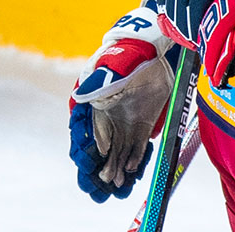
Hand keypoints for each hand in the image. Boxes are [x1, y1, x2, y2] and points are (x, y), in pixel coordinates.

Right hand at [68, 0, 175, 201]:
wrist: (152, 50)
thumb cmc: (127, 56)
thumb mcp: (112, 66)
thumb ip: (100, 80)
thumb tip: (82, 93)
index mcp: (94, 105)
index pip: (85, 132)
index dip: (86, 148)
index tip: (91, 159)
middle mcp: (107, 117)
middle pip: (102, 146)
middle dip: (102, 165)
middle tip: (105, 182)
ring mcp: (124, 121)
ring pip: (118, 149)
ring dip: (117, 167)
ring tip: (118, 184)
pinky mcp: (141, 123)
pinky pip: (136, 144)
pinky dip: (134, 156)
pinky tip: (131, 169)